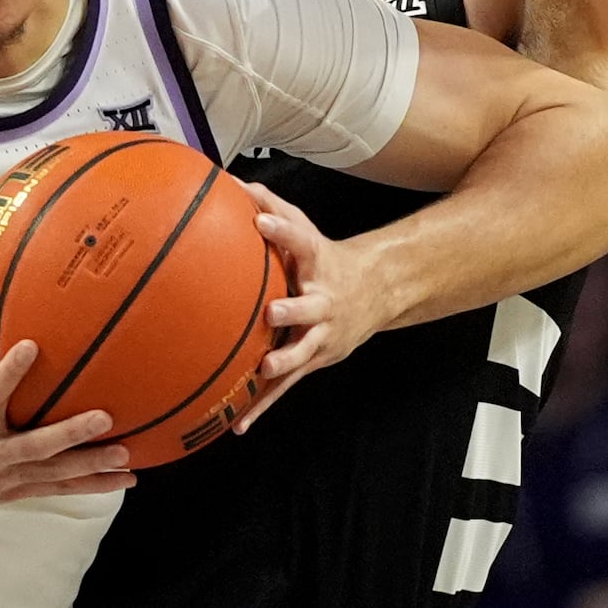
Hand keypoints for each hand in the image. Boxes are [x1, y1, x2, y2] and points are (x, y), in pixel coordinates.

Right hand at [0, 289, 135, 520]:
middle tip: (105, 418)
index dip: (11, 371)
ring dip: (91, 466)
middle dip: (71, 433)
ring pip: (53, 474)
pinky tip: (120, 481)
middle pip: (36, 445)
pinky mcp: (9, 492)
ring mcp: (1, 477)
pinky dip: (87, 486)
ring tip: (127, 457)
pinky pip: (53, 488)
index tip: (32, 345)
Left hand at [233, 184, 381, 430]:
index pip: (301, 240)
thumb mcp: (304, 230)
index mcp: (318, 263)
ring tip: (264, 370)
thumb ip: (271, 207)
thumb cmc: (324, 259)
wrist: (375, 292)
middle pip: (310, 306)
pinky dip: (264, 405)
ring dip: (285, 361)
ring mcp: (321, 335)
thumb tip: (232, 182)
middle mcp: (323, 300)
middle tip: (272, 311)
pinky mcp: (313, 361)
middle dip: (293, 310)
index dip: (283, 230)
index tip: (260, 221)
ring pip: (303, 351)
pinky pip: (286, 386)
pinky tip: (240, 424)